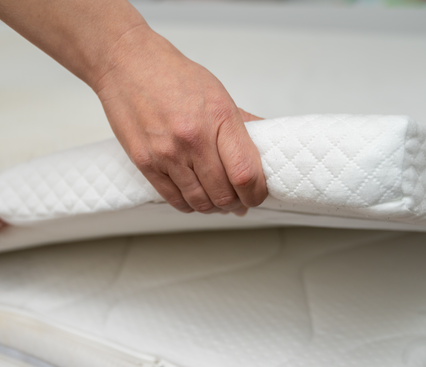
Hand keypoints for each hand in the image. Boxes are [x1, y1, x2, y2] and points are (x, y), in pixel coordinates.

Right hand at [93, 25, 266, 214]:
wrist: (127, 64)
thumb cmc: (174, 76)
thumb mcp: (218, 94)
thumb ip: (242, 125)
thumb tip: (264, 148)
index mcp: (219, 118)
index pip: (245, 174)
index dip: (256, 193)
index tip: (256, 195)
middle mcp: (193, 139)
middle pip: (224, 194)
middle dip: (236, 204)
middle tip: (239, 202)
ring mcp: (167, 154)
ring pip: (200, 202)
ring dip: (214, 209)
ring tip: (219, 203)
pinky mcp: (146, 164)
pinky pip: (174, 200)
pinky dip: (190, 206)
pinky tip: (196, 200)